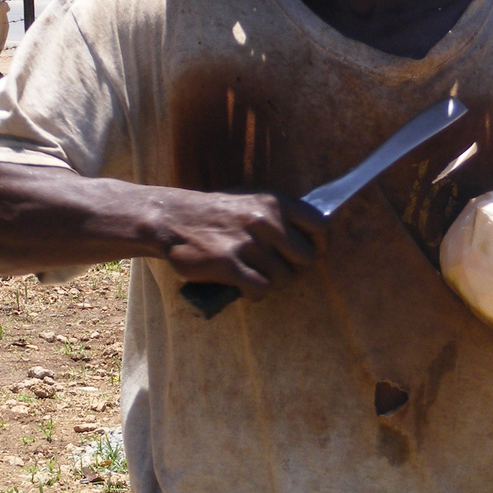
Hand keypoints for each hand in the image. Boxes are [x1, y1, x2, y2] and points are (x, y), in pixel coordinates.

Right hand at [159, 190, 327, 301]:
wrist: (173, 219)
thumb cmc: (217, 213)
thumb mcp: (252, 200)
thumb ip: (280, 214)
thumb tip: (313, 233)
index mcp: (274, 202)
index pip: (320, 225)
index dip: (320, 244)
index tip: (310, 254)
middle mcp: (265, 220)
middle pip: (306, 257)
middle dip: (294, 268)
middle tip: (276, 269)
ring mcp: (247, 243)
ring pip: (283, 277)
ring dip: (271, 282)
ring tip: (255, 275)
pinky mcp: (229, 264)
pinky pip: (260, 289)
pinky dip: (254, 293)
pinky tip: (244, 287)